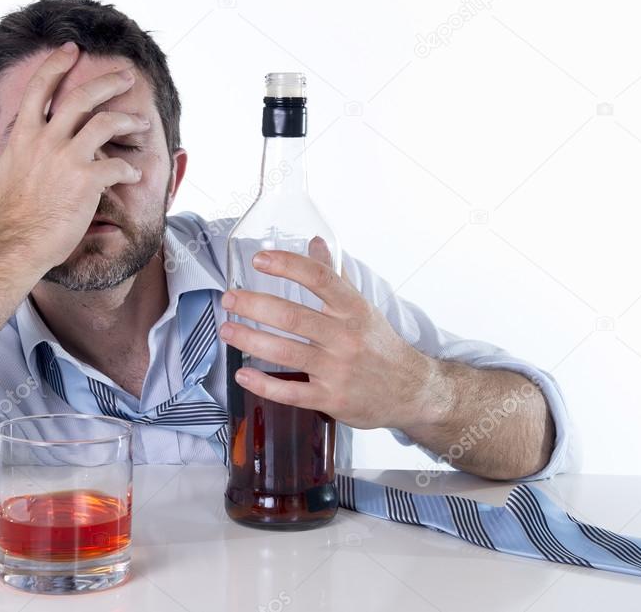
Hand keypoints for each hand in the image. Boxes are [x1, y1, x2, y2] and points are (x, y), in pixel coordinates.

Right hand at [0, 42, 149, 271]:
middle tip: (125, 75)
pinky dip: (129, 168)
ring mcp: (67, 158)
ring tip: (142, 122)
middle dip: (107, 81)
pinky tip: (134, 174)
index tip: (71, 51)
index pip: (40, 88)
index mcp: (22, 136)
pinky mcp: (87, 179)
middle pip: (81, 96)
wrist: (18, 245)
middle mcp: (46, 140)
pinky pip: (117, 164)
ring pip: (105, 122)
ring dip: (128, 119)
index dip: (57, 65)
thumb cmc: (4, 218)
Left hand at [217, 237, 439, 430]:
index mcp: (353, 309)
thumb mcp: (362, 307)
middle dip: (254, 305)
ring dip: (250, 340)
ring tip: (227, 330)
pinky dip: (263, 385)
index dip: (288, 266)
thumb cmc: (380, 346)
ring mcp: (338, 370)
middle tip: (229, 299)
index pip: (320, 278)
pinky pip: (291, 392)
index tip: (260, 259)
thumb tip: (315, 242)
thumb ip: (334, 275)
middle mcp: (345, 337)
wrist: (412, 391)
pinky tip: (243, 375)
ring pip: (286, 352)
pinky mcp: (331, 399)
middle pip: (293, 316)